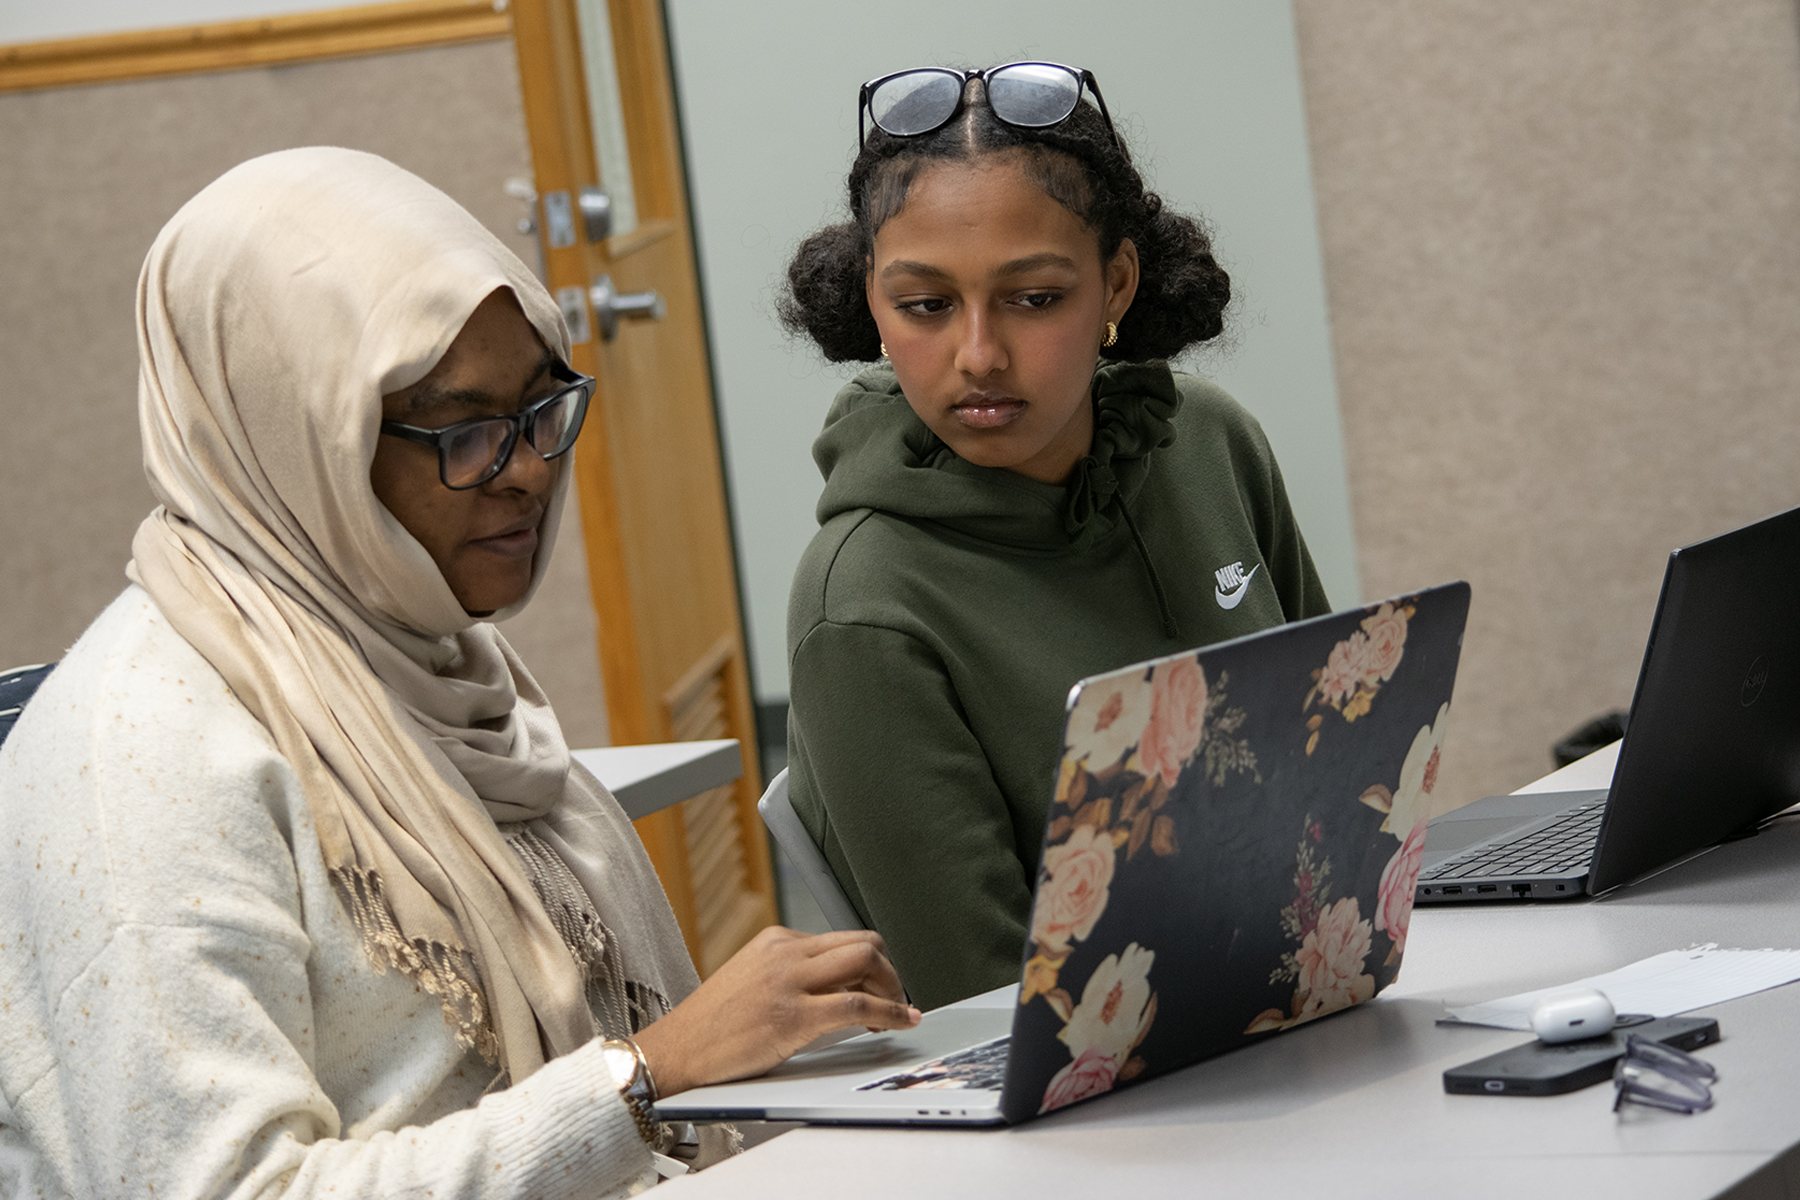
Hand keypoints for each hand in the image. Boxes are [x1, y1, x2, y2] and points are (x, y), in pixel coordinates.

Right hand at [632, 926, 920, 1096]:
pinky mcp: (793, 1016)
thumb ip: (791, 973)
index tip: (879, 985)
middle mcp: (785, 952)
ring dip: (893, 989)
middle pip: (863, 943)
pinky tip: (899, 1023)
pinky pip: (857, 1006)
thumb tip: (839, 985)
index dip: (871, 964)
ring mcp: (789, 982)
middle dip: (889, 971)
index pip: (842, 939)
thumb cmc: (711, 1025)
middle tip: (895, 999)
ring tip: (897, 1013)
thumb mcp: (753, 980)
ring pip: (866, 962)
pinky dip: (889, 1014)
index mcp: (775, 940)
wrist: (674, 1051)